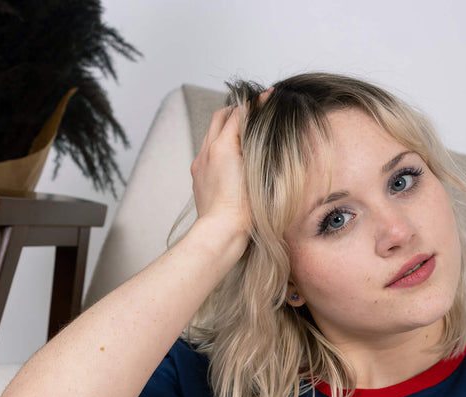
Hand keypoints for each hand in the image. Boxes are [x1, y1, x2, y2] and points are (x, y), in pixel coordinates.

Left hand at [189, 90, 271, 242]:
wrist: (221, 231)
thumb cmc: (243, 210)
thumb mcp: (257, 172)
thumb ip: (258, 144)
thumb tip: (263, 128)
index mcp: (223, 146)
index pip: (239, 113)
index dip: (255, 103)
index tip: (268, 96)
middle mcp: (208, 151)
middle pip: (220, 117)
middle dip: (236, 110)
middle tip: (253, 110)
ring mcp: (200, 164)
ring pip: (211, 134)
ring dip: (226, 128)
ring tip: (243, 132)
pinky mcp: (197, 177)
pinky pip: (207, 153)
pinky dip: (219, 146)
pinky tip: (231, 157)